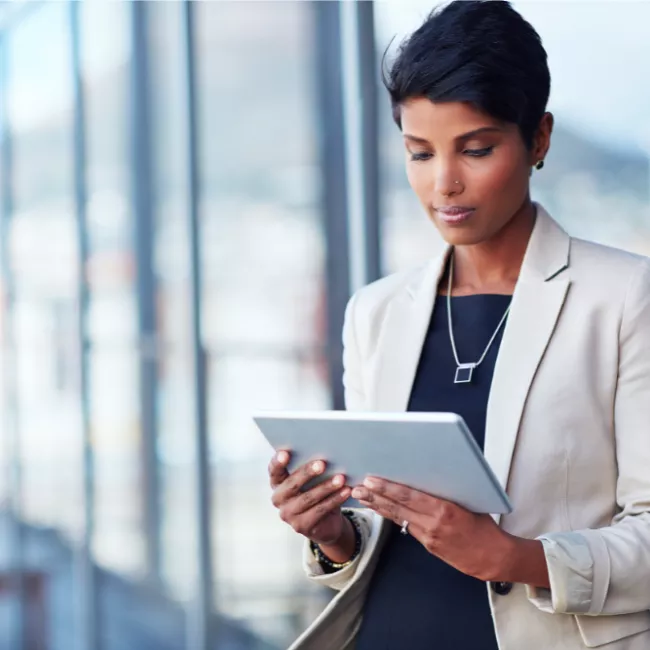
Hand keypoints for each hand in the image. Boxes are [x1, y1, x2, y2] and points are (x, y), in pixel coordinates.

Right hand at [269, 451, 351, 547]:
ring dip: (326, 487)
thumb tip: (325, 451)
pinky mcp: (301, 526)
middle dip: (307, 473)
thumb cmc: (316, 490)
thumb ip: (310, 468)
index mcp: (277, 483)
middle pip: (292, 484)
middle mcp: (278, 499)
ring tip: (341, 478)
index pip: (274, 471)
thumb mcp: (310, 479)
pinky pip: (320, 510)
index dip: (278, 462)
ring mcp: (288, 514)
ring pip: (308, 498)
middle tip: (322, 464)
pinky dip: (335, 499)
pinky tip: (345, 491)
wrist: (325, 522)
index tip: (285, 453)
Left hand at [352, 478, 512, 581]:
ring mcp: (429, 536)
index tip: (372, 480)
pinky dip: (391, 516)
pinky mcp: (428, 545)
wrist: (493, 557)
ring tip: (361, 497)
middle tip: (357, 487)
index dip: (388, 488)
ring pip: (398, 517)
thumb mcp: (469, 502)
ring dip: (378, 506)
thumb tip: (428, 474)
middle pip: (398, 507)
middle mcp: (433, 524)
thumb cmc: (485, 526)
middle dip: (375, 496)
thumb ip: (446, 492)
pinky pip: (406, 527)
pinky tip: (380, 509)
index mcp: (444, 510)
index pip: (409, 496)